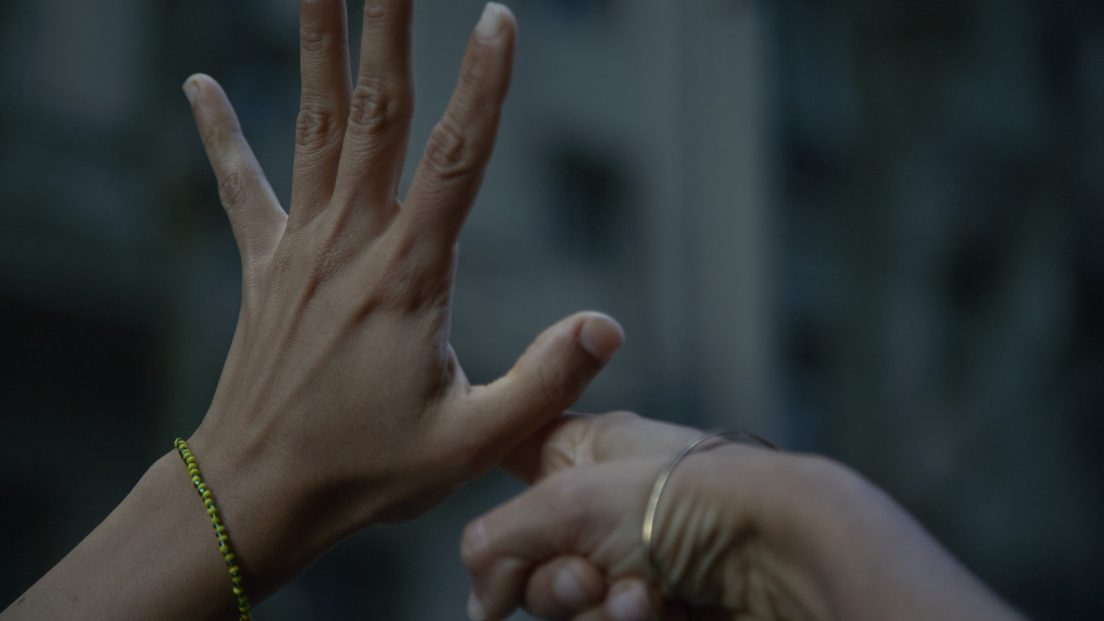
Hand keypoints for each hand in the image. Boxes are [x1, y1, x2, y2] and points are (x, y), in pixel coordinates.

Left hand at [182, 0, 622, 593]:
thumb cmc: (367, 472)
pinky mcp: (265, 267)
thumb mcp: (473, 443)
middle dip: (388, 30)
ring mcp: (301, 249)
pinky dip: (221, 134)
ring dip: (318, 47)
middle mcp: (351, 244)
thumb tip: (607, 325)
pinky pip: (242, 186)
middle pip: (377, 114)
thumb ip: (545, 381)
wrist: (256, 495)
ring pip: (316, 127)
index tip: (499, 18)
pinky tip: (198, 82)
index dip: (483, 87)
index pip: (455, 161)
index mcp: (408, 277)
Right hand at [461, 412, 802, 620]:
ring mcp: (637, 559)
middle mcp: (606, 506)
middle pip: (530, 560)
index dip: (496, 491)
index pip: (515, 458)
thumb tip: (478, 604)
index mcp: (585, 454)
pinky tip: (664, 611)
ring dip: (595, 611)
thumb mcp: (567, 502)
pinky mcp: (663, 609)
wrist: (782, 552)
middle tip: (587, 576)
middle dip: (552, 581)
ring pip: (571, 608)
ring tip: (642, 596)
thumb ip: (497, 544)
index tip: (490, 538)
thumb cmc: (683, 497)